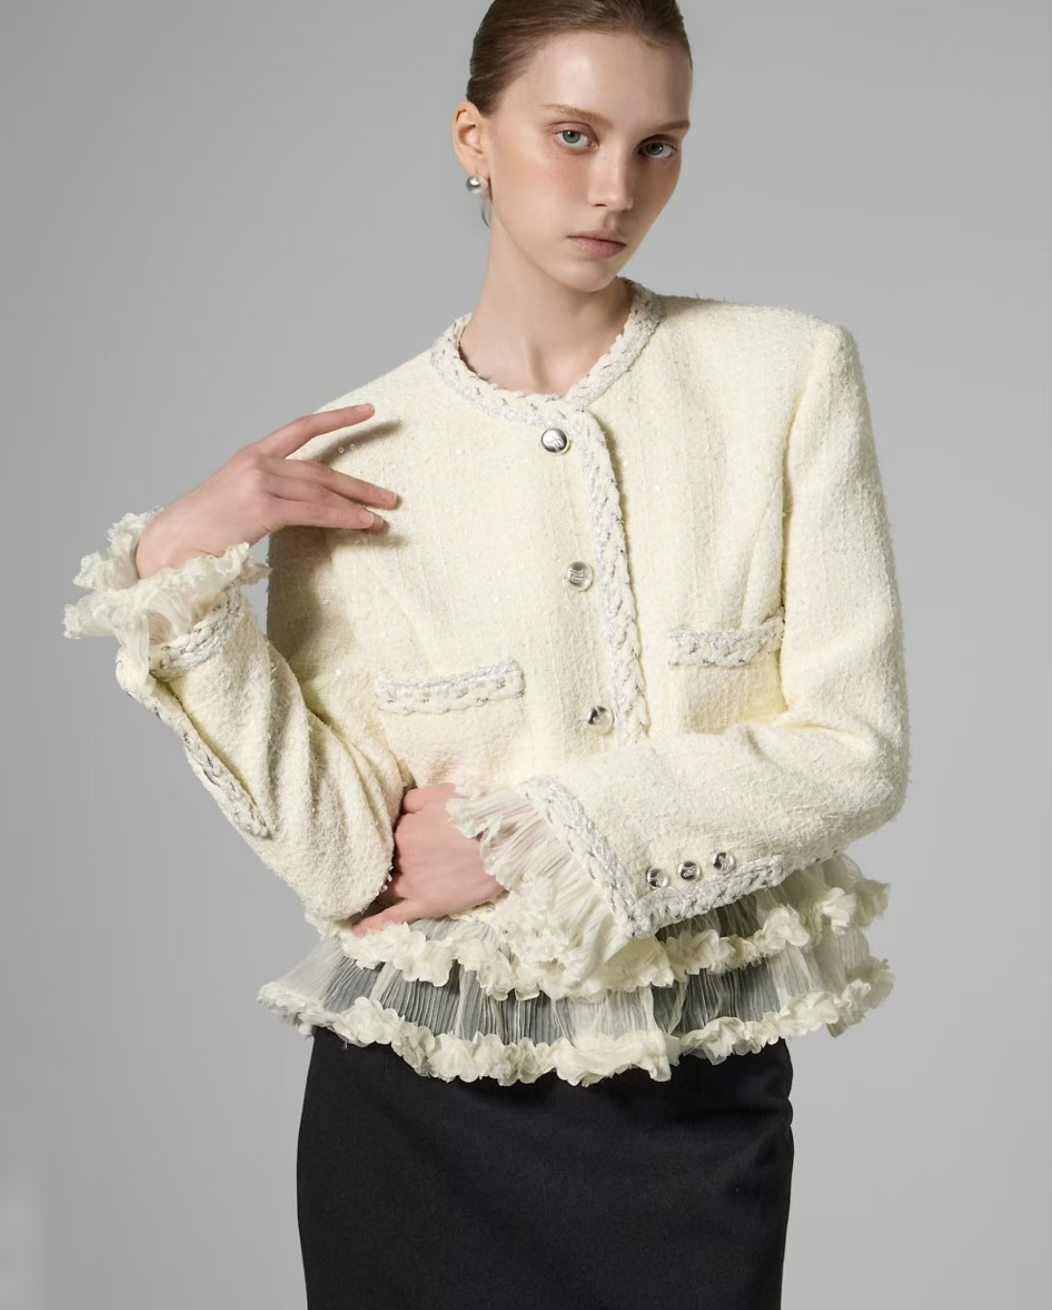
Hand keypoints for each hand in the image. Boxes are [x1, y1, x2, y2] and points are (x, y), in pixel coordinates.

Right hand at [134, 404, 400, 577]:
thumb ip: (268, 491)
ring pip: (322, 491)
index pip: (301, 428)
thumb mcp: (235, 498)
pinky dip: (344, 518)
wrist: (170, 545)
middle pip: (321, 470)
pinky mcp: (262, 508)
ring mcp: (259, 483)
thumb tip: (305, 503)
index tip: (369, 410)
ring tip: (384, 516)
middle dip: (359, 485)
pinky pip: (315, 512)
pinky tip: (364, 524)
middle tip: (390, 496)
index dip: (338, 418)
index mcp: (251, 456)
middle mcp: (257, 463)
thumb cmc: (202, 530)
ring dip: (357, 505)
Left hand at [350, 784, 505, 934]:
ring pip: (386, 887)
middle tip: (390, 862)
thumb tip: (397, 806)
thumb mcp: (443, 792)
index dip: (397, 835)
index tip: (405, 836)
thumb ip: (413, 799)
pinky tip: (359, 931)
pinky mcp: (426, 904)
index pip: (389, 833)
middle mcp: (402, 857)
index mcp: (404, 829)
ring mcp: (412, 883)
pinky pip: (395, 917)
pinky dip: (375, 925)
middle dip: (387, 861)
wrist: (506, 842)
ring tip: (363, 896)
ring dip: (375, 889)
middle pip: (386, 860)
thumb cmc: (477, 813)